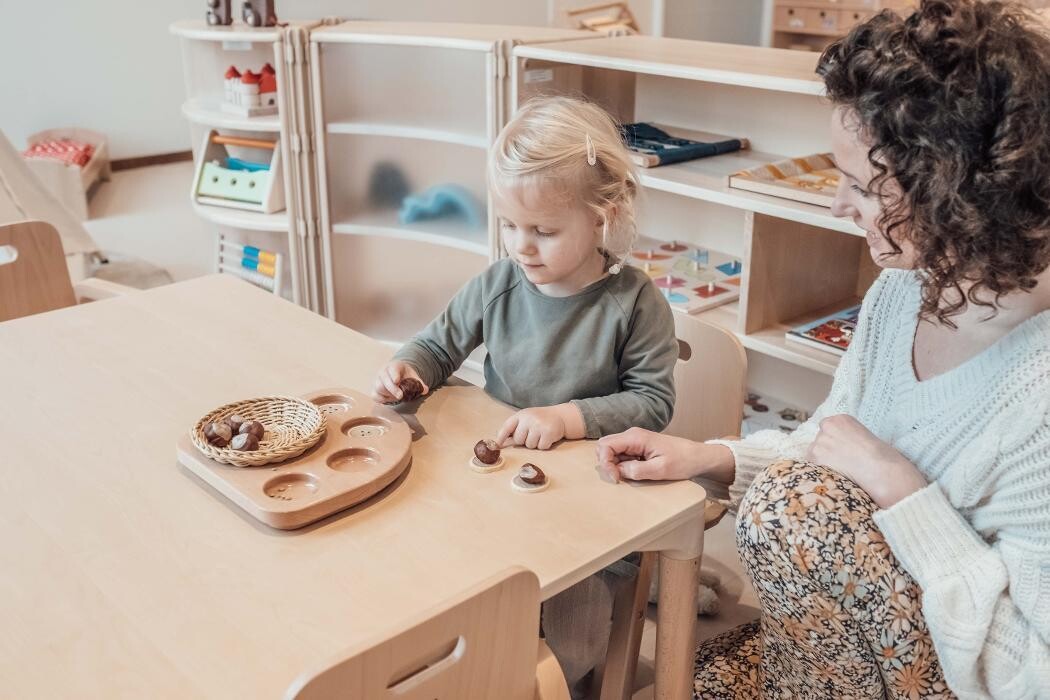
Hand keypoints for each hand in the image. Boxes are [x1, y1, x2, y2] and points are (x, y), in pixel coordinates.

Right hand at [371, 361, 428, 403]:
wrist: (396, 373)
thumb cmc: (404, 375)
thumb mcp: (413, 376)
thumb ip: (419, 383)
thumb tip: (425, 390)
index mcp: (394, 366)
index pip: (392, 368)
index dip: (394, 374)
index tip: (397, 381)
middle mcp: (383, 372)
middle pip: (384, 380)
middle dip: (392, 389)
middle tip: (400, 396)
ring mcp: (377, 380)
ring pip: (378, 387)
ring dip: (388, 394)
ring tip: (397, 398)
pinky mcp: (375, 389)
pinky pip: (374, 395)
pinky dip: (380, 399)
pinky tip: (388, 400)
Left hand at [496, 404, 581, 449]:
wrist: (560, 416)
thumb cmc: (539, 420)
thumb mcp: (525, 420)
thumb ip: (513, 430)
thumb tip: (498, 444)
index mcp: (521, 415)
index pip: (507, 427)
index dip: (501, 437)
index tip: (496, 446)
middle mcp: (529, 418)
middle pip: (519, 440)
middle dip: (525, 441)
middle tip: (533, 434)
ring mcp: (539, 425)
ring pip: (530, 445)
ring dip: (535, 443)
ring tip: (541, 434)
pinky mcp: (548, 432)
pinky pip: (541, 447)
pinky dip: (544, 445)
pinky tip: (547, 437)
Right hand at [595, 427, 734, 483]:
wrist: (698, 456)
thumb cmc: (682, 461)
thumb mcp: (660, 470)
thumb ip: (637, 470)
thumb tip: (618, 472)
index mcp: (635, 437)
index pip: (605, 446)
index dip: (605, 463)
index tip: (616, 479)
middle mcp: (632, 435)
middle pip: (604, 446)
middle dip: (606, 463)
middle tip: (619, 477)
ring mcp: (634, 440)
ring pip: (611, 450)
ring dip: (614, 464)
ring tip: (630, 474)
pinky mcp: (638, 446)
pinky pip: (621, 454)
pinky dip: (622, 464)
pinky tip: (635, 471)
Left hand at [806, 414, 926, 508]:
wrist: (880, 468)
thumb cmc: (881, 456)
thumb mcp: (864, 437)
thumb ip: (848, 437)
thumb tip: (841, 448)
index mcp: (841, 419)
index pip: (828, 429)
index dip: (833, 442)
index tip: (841, 452)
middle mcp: (828, 425)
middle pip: (819, 440)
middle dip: (826, 451)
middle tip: (840, 463)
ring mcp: (820, 439)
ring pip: (814, 452)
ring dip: (822, 461)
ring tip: (839, 471)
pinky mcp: (815, 454)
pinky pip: (811, 464)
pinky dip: (819, 471)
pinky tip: (833, 475)